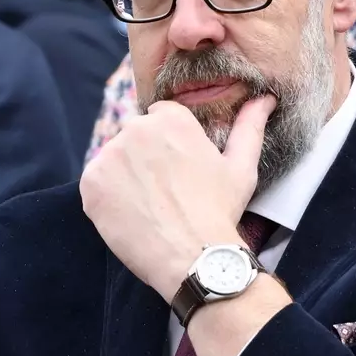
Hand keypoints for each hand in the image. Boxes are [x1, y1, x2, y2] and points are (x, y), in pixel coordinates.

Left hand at [80, 96, 275, 302]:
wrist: (193, 256)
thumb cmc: (219, 212)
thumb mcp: (241, 167)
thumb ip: (249, 127)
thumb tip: (264, 99)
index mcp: (170, 119)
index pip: (160, 117)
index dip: (169, 144)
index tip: (177, 169)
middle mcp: (136, 129)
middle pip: (135, 137)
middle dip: (146, 158)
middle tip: (165, 192)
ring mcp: (109, 156)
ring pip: (114, 160)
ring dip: (126, 176)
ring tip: (149, 205)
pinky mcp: (91, 183)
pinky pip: (96, 183)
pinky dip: (107, 197)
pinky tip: (131, 214)